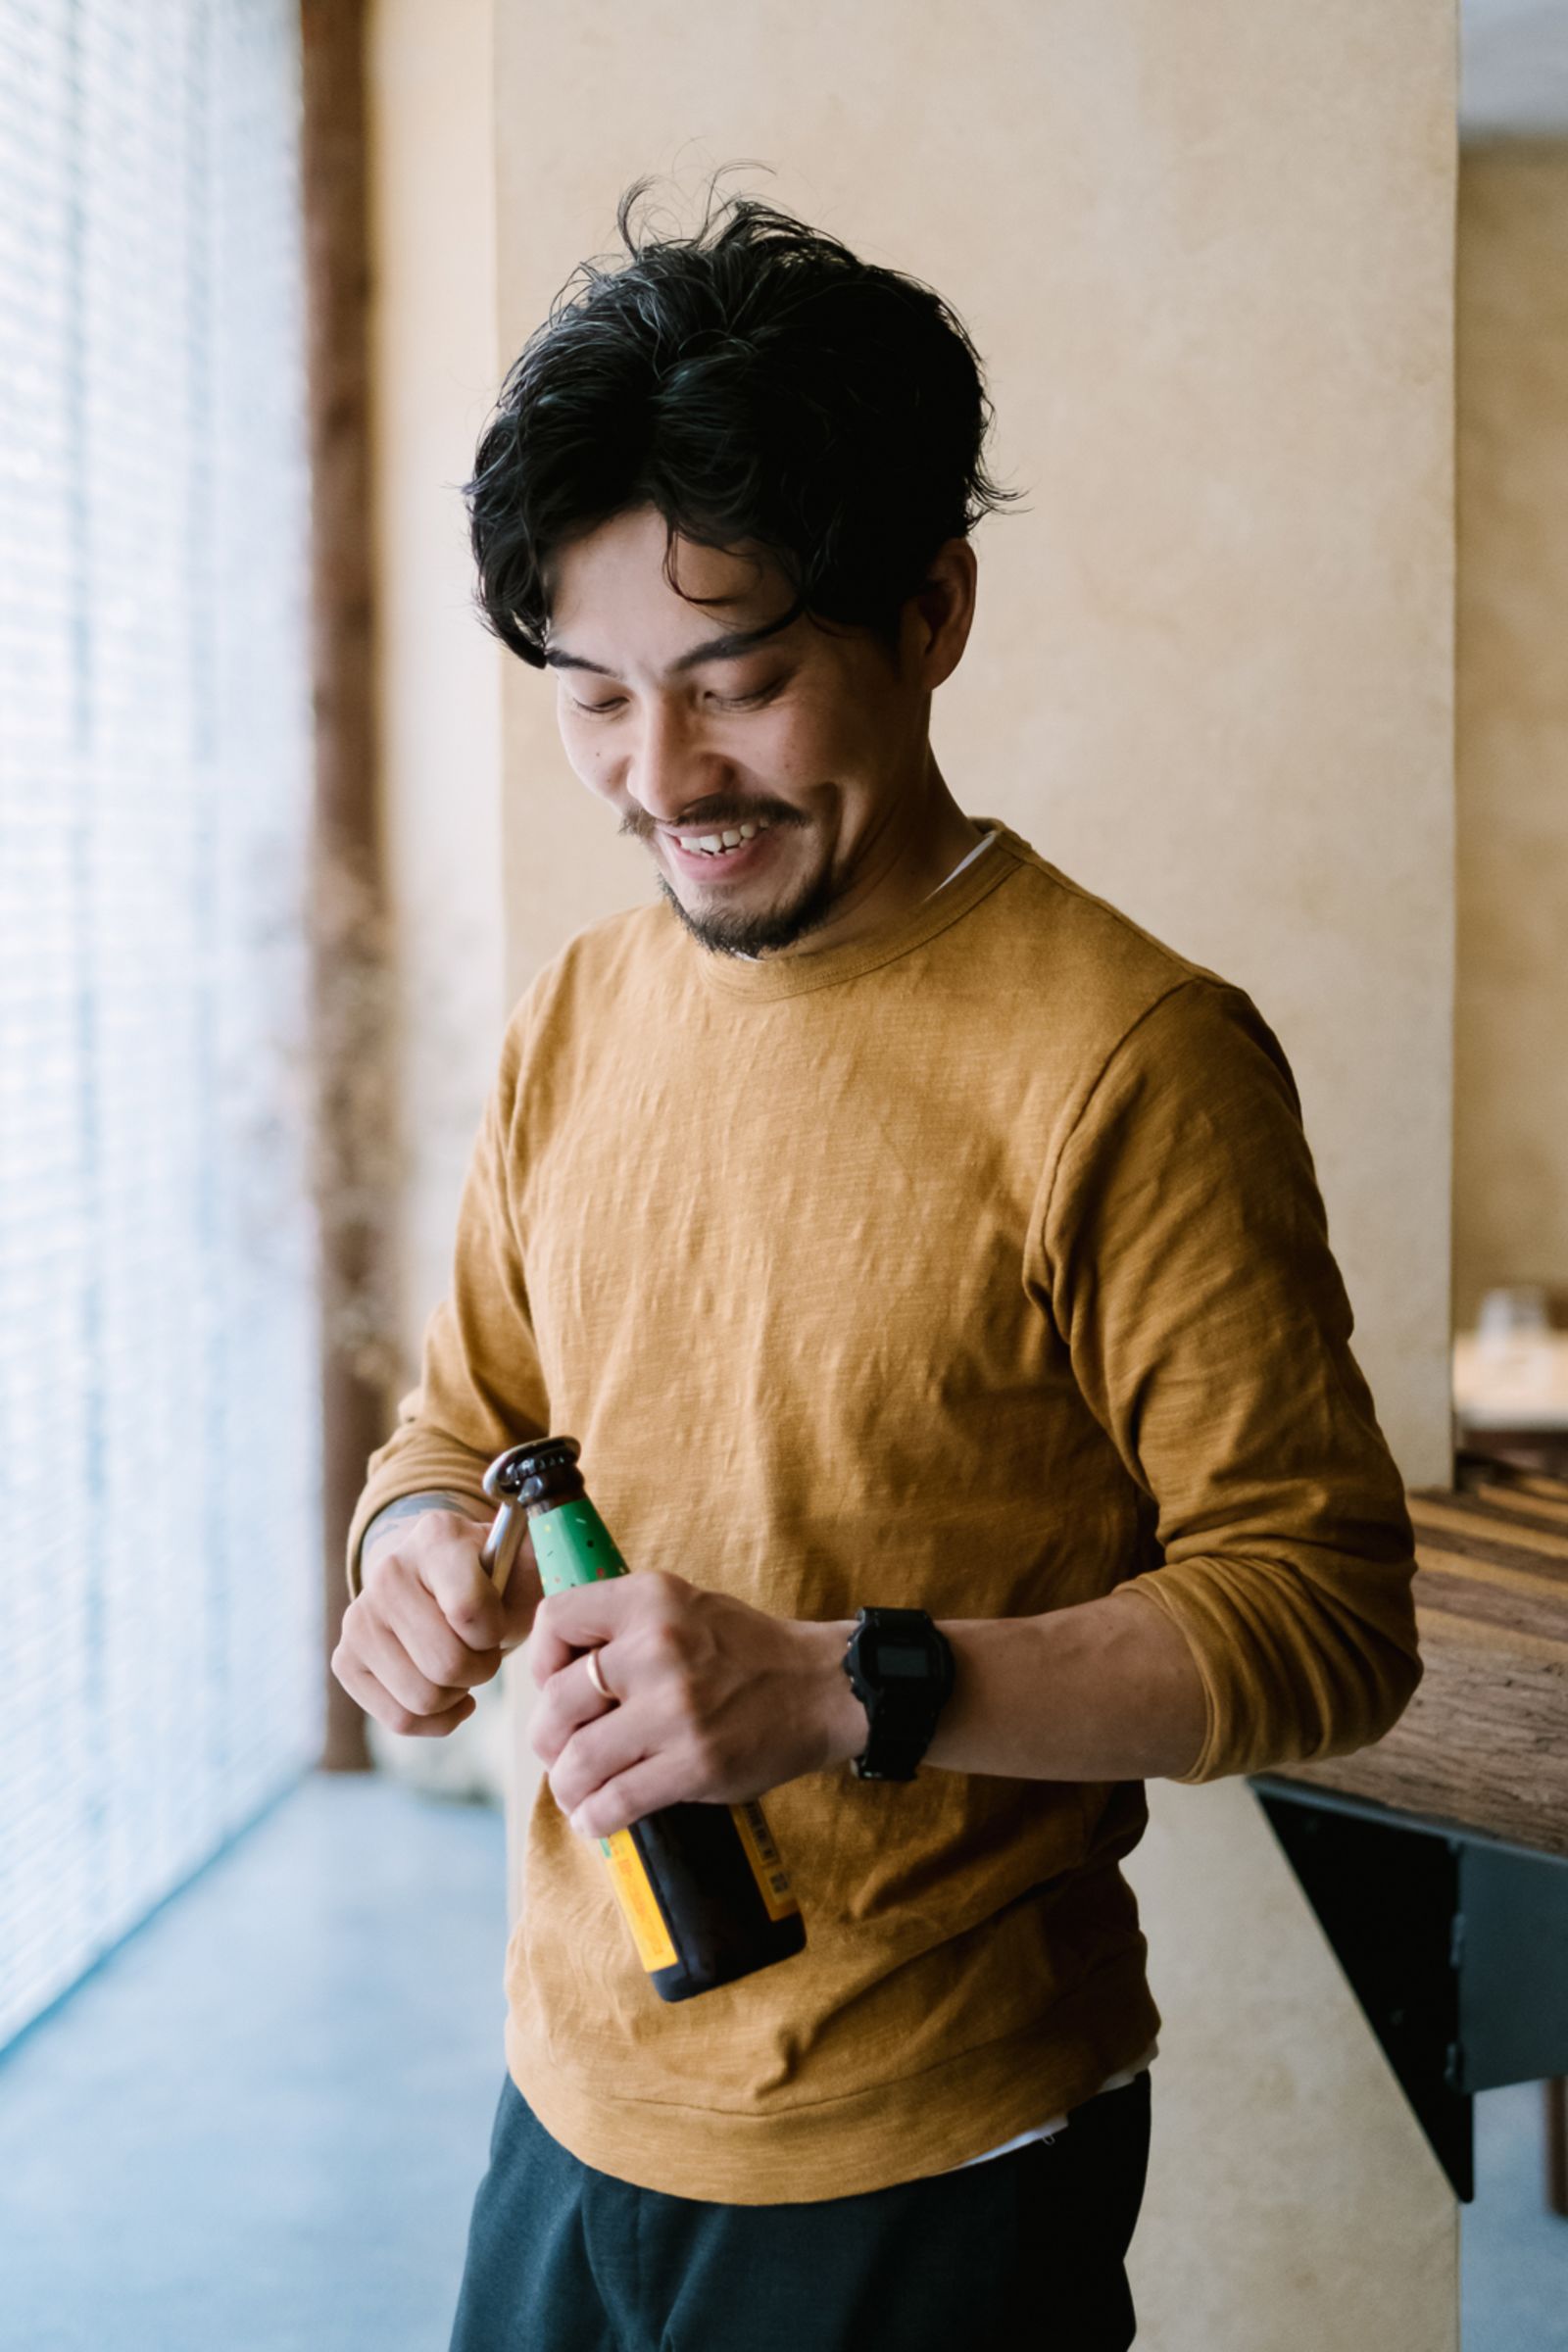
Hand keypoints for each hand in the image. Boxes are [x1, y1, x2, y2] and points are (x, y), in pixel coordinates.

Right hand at [332, 1506, 542, 1737]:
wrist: (445, 1586)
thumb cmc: (500, 1580)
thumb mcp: (527, 1561)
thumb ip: (550, 1557)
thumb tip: (565, 1556)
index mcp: (436, 1536)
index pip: (469, 1612)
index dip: (495, 1631)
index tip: (498, 1620)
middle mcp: (387, 1570)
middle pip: (446, 1664)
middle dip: (480, 1668)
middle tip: (485, 1652)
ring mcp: (359, 1616)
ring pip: (422, 1697)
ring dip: (458, 1695)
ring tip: (466, 1668)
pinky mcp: (346, 1659)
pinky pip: (400, 1719)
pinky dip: (436, 1720)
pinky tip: (449, 1696)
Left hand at [526, 1572, 862, 1836]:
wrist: (821, 1687)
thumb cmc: (744, 1650)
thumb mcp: (682, 1606)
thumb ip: (622, 1628)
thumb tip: (554, 1681)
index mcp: (651, 1599)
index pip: (555, 1622)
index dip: (540, 1661)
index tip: (555, 1686)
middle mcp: (658, 1647)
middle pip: (556, 1703)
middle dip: (547, 1740)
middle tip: (560, 1754)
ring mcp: (677, 1709)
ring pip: (578, 1761)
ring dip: (566, 1787)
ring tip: (575, 1792)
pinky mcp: (695, 1764)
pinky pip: (616, 1802)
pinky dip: (594, 1818)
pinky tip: (597, 1818)